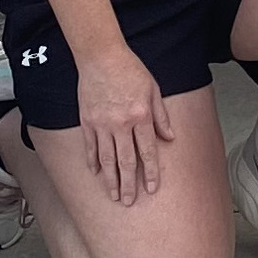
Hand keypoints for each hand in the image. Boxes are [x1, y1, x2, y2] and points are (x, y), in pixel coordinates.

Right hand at [79, 39, 175, 203]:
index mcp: (140, 116)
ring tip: (114, 195)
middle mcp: (121, 124)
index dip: (150, 172)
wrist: (101, 56)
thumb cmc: (130, 70)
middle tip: (130, 201)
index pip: (147, 151)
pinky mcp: (87, 121)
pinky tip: (95, 174)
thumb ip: (161, 116)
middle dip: (129, 184)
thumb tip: (170, 137)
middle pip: (126, 161)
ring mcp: (102, 124)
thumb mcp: (153, 90)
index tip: (152, 188)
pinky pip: (90, 147)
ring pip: (107, 159)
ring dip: (110, 180)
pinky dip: (93, 161)